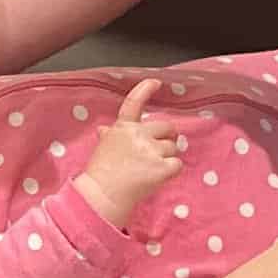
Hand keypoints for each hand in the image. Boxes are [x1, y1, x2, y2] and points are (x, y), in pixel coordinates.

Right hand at [75, 77, 190, 228]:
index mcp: (123, 127)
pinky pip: (177, 164)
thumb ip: (110, 136)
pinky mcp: (162, 167)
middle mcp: (139, 134)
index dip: (145, 90)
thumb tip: (104, 130)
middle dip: (167, 138)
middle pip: (167, 128)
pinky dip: (171, 171)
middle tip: (159, 151)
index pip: (134, 103)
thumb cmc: (100, 174)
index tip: (156, 82)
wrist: (102, 195)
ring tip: (152, 169)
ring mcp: (151, 150)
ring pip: (174, 148)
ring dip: (168, 157)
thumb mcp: (103, 148)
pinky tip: (159, 177)